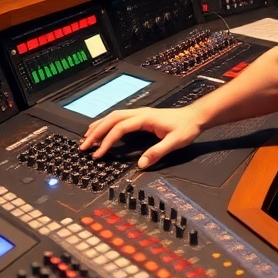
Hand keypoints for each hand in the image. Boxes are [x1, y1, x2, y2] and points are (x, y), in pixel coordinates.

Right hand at [79, 107, 203, 169]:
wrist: (195, 116)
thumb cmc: (186, 128)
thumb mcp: (175, 142)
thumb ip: (158, 152)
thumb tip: (141, 164)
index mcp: (146, 118)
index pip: (120, 128)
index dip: (107, 141)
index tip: (97, 154)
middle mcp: (140, 113)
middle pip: (112, 119)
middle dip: (96, 132)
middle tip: (83, 146)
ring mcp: (140, 113)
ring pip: (114, 116)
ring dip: (99, 126)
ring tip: (86, 138)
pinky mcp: (141, 116)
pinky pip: (119, 118)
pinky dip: (107, 123)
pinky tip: (102, 129)